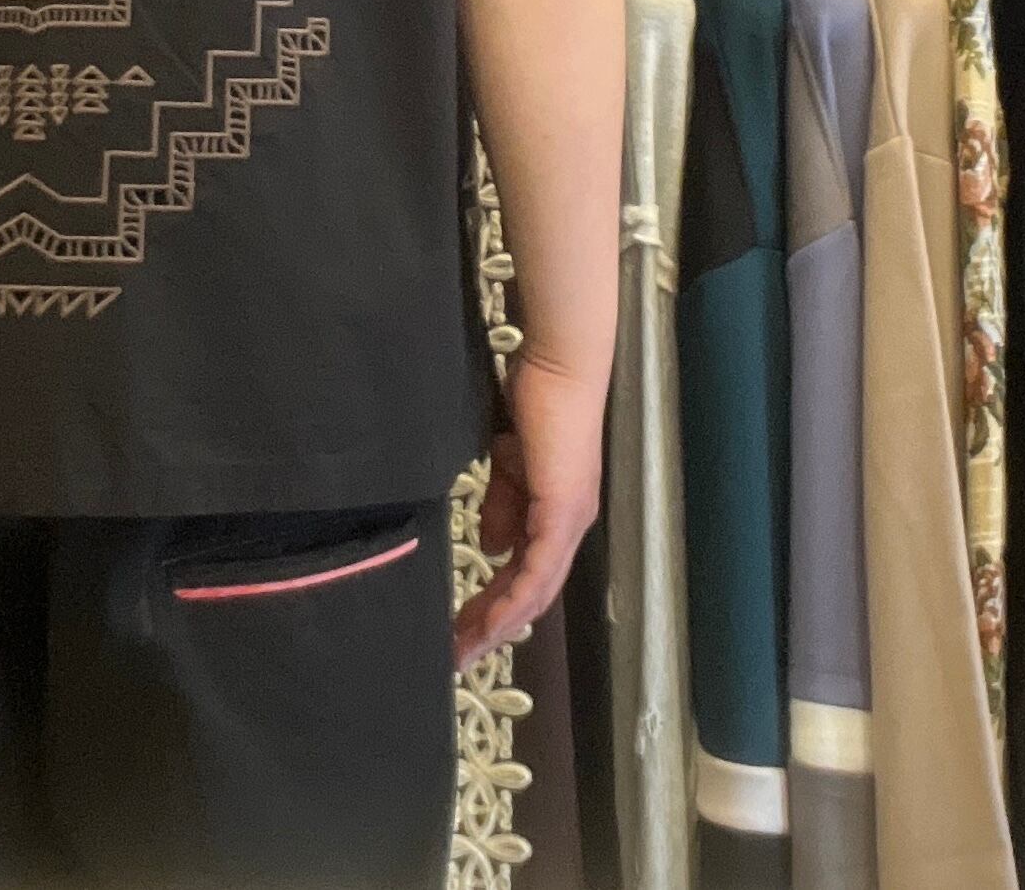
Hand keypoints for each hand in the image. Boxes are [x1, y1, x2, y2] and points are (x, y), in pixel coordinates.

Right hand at [452, 355, 605, 669]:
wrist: (559, 367)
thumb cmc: (535, 401)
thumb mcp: (507, 462)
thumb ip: (503, 504)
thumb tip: (493, 548)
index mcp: (555, 514)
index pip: (527, 575)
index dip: (496, 607)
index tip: (462, 631)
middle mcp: (568, 526)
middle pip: (531, 596)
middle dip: (491, 629)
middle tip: (456, 656)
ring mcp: (569, 522)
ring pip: (535, 593)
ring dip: (498, 625)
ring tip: (463, 648)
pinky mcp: (563, 512)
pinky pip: (539, 570)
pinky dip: (514, 600)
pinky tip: (492, 622)